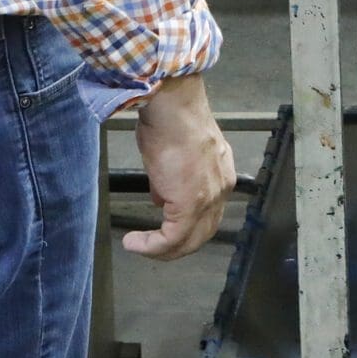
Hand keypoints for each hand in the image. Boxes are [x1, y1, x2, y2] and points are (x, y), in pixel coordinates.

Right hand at [125, 74, 235, 260]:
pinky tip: (135, 243)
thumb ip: (171, 178)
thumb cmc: (170, 118)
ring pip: (190, 240)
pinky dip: (152, 246)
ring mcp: (208, 198)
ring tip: (141, 247)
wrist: (172, 107)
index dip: (187, 223)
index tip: (162, 223)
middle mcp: (221, 187)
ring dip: (164, 249)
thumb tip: (162, 196)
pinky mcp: (189, 206)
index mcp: (220, 171)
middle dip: (178, 244)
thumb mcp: (173, 152)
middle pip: (204, 231)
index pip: (209, 210)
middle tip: (154, 247)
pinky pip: (171, 238)